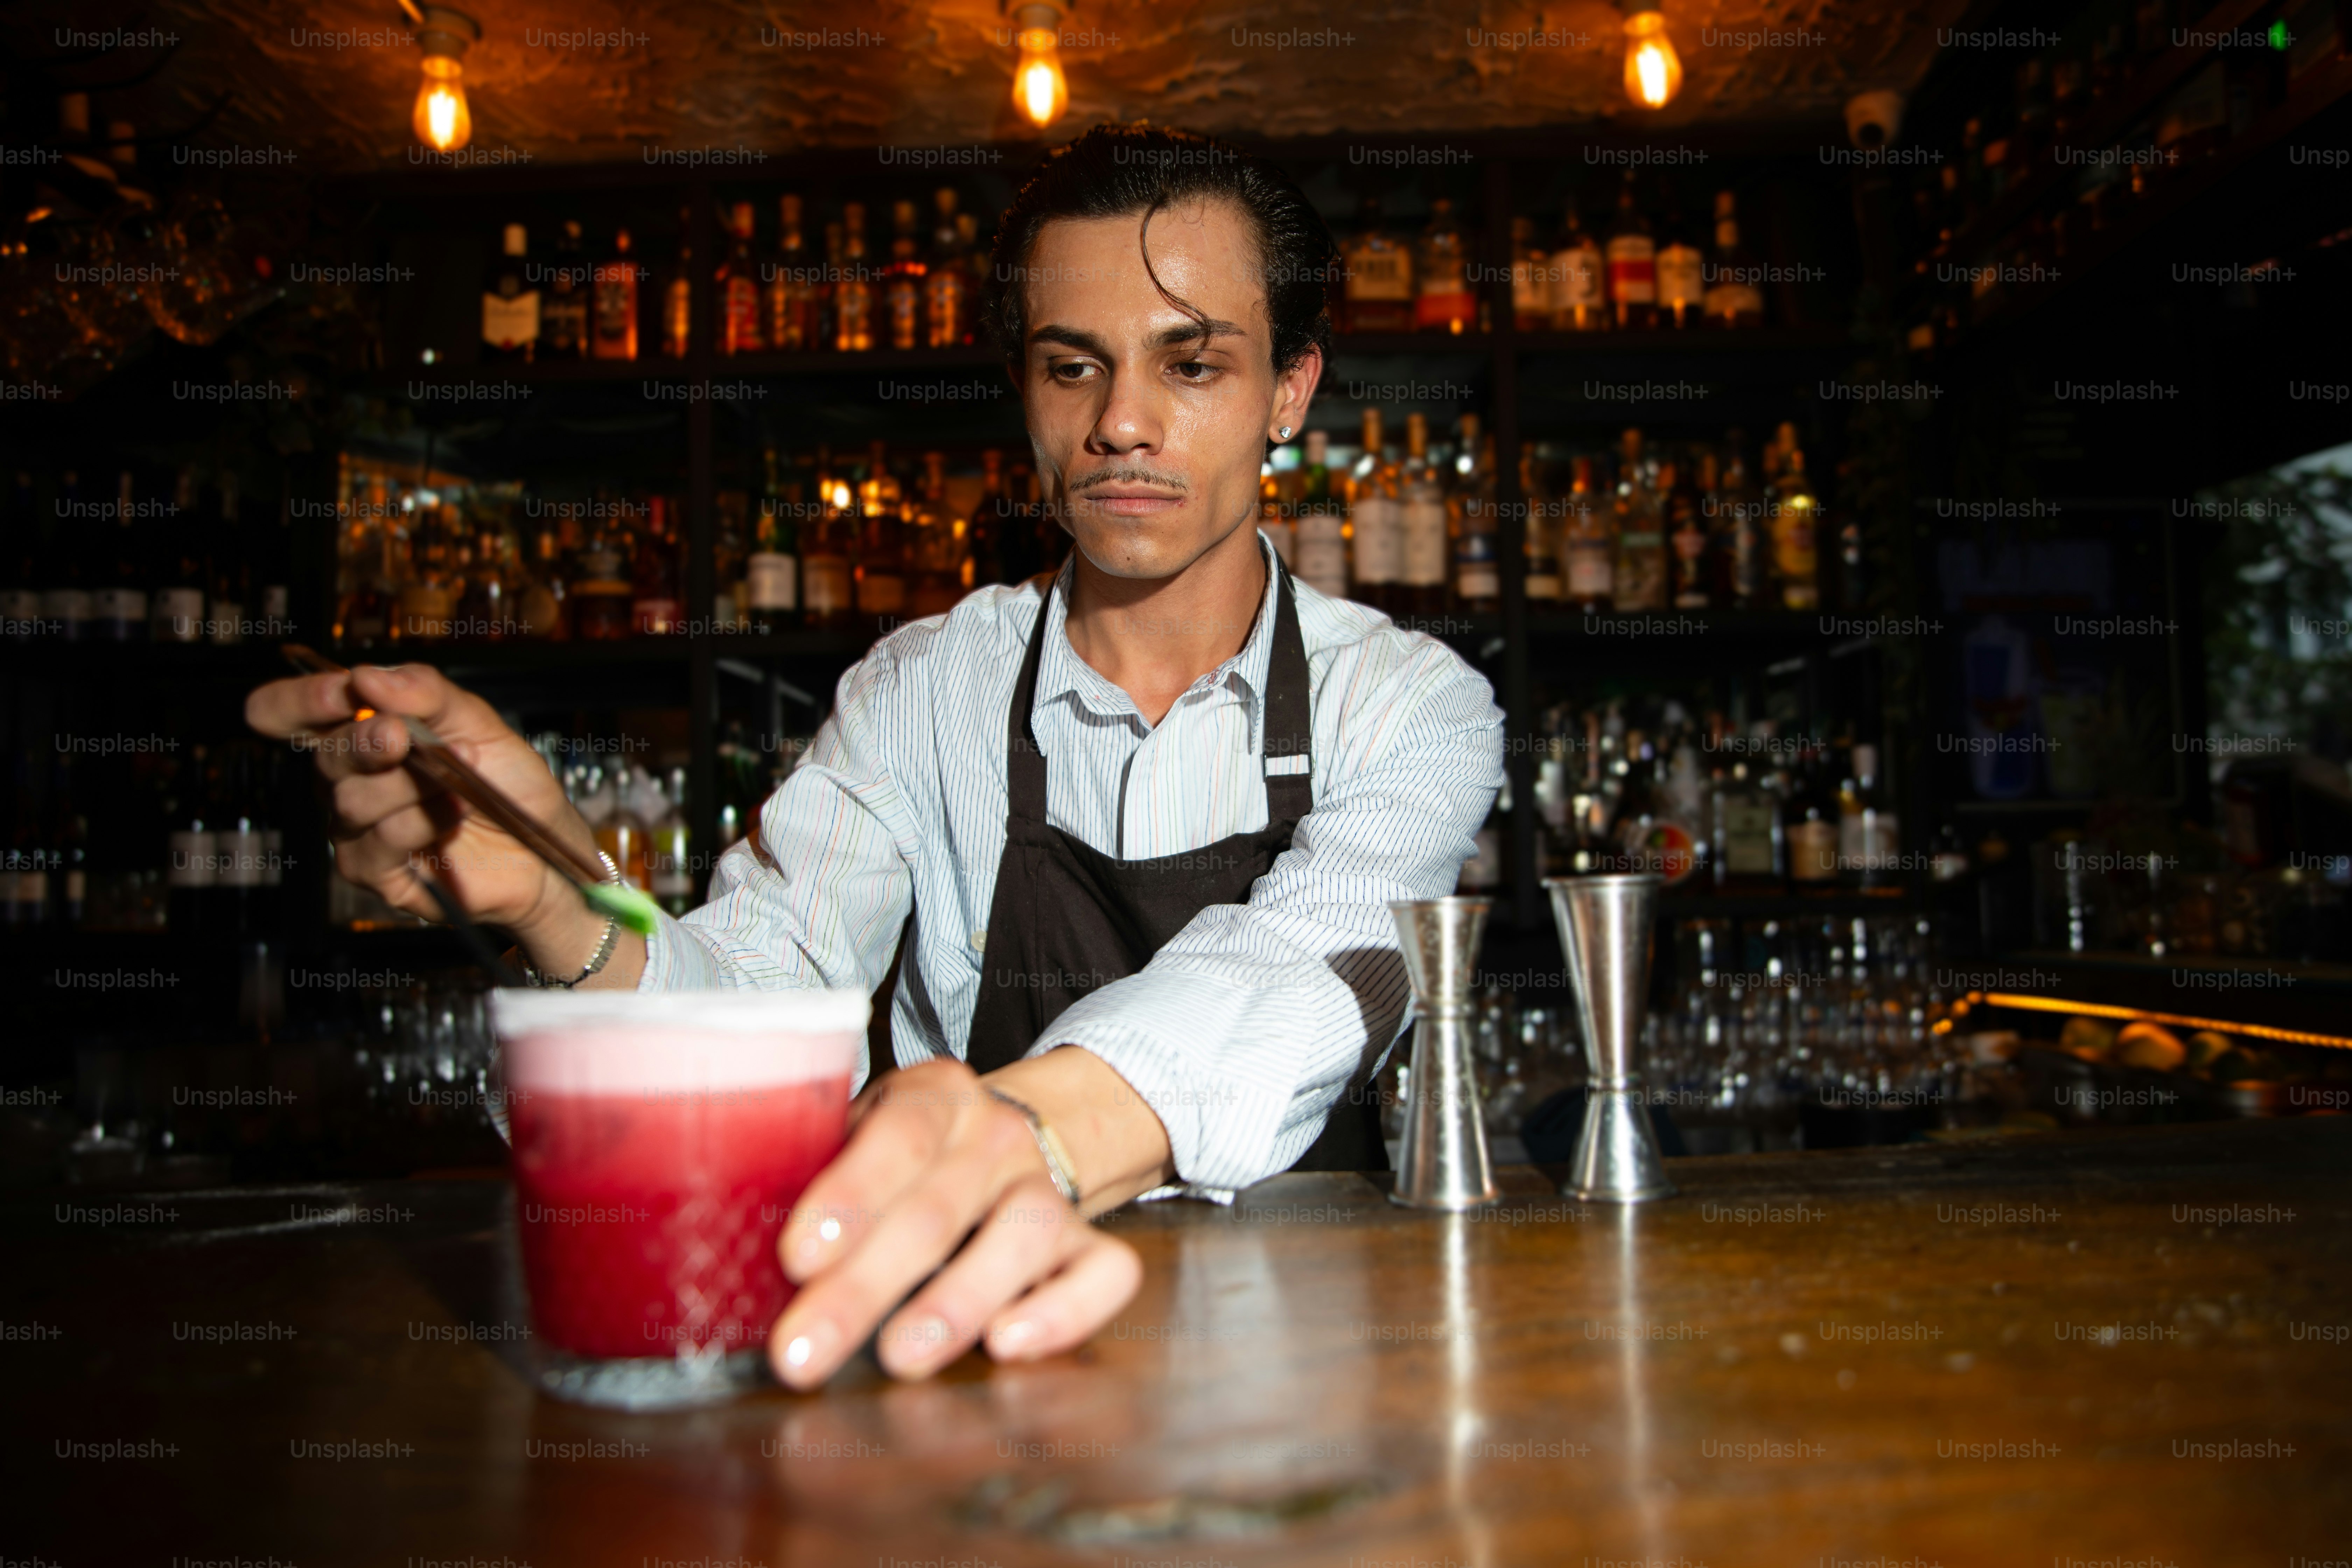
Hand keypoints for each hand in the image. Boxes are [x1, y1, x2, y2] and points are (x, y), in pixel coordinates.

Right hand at [244, 664, 616, 969]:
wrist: (543, 842)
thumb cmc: (505, 780)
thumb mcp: (476, 721)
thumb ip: (426, 693)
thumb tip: (368, 676)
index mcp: (357, 732)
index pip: (288, 711)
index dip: (302, 699)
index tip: (344, 690)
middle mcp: (346, 779)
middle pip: (323, 755)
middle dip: (365, 742)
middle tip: (402, 737)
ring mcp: (355, 828)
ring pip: (354, 800)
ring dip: (412, 785)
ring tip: (458, 780)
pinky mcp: (374, 871)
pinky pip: (383, 840)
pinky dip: (426, 819)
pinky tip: (456, 811)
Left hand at [770, 1057, 1142, 1385]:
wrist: (1003, 1140)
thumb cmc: (899, 1156)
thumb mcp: (854, 1137)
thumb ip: (811, 1175)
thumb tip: (727, 1254)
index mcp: (932, 1097)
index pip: (894, 1137)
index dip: (848, 1195)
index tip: (798, 1257)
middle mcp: (996, 1136)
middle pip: (935, 1209)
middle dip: (862, 1288)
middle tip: (802, 1352)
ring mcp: (1048, 1187)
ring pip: (1021, 1233)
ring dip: (957, 1301)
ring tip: (901, 1358)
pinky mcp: (1088, 1240)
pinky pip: (1103, 1273)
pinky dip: (1063, 1312)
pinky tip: (1009, 1345)